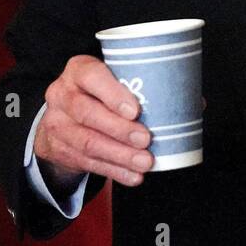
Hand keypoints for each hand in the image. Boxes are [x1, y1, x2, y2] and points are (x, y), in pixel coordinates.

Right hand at [34, 55, 157, 187]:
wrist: (63, 117)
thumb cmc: (100, 93)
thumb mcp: (111, 80)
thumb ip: (139, 86)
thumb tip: (188, 100)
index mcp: (78, 70)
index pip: (91, 76)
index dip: (113, 94)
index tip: (136, 110)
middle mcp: (62, 94)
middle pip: (87, 113)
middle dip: (120, 129)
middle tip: (146, 139)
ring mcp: (57, 123)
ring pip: (88, 142)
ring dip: (120, 155)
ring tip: (145, 161)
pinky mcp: (59, 149)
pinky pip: (88, 162)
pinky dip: (114, 171)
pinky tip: (133, 175)